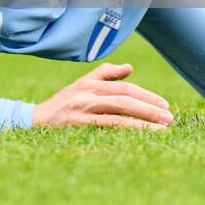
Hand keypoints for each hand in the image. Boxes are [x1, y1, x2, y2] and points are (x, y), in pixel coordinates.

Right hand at [31, 62, 173, 129]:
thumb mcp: (81, 85)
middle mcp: (87, 94)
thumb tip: (129, 68)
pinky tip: (141, 136)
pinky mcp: (79, 126)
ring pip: (119, 114)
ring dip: (144, 121)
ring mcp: (83, 111)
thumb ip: (105, 75)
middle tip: (169, 118)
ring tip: (163, 129)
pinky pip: (108, 128)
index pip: (124, 87)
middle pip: (124, 99)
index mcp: (89, 83)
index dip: (146, 95)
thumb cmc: (62, 104)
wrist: (34, 121)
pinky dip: (127, 131)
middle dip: (149, 108)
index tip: (164, 105)